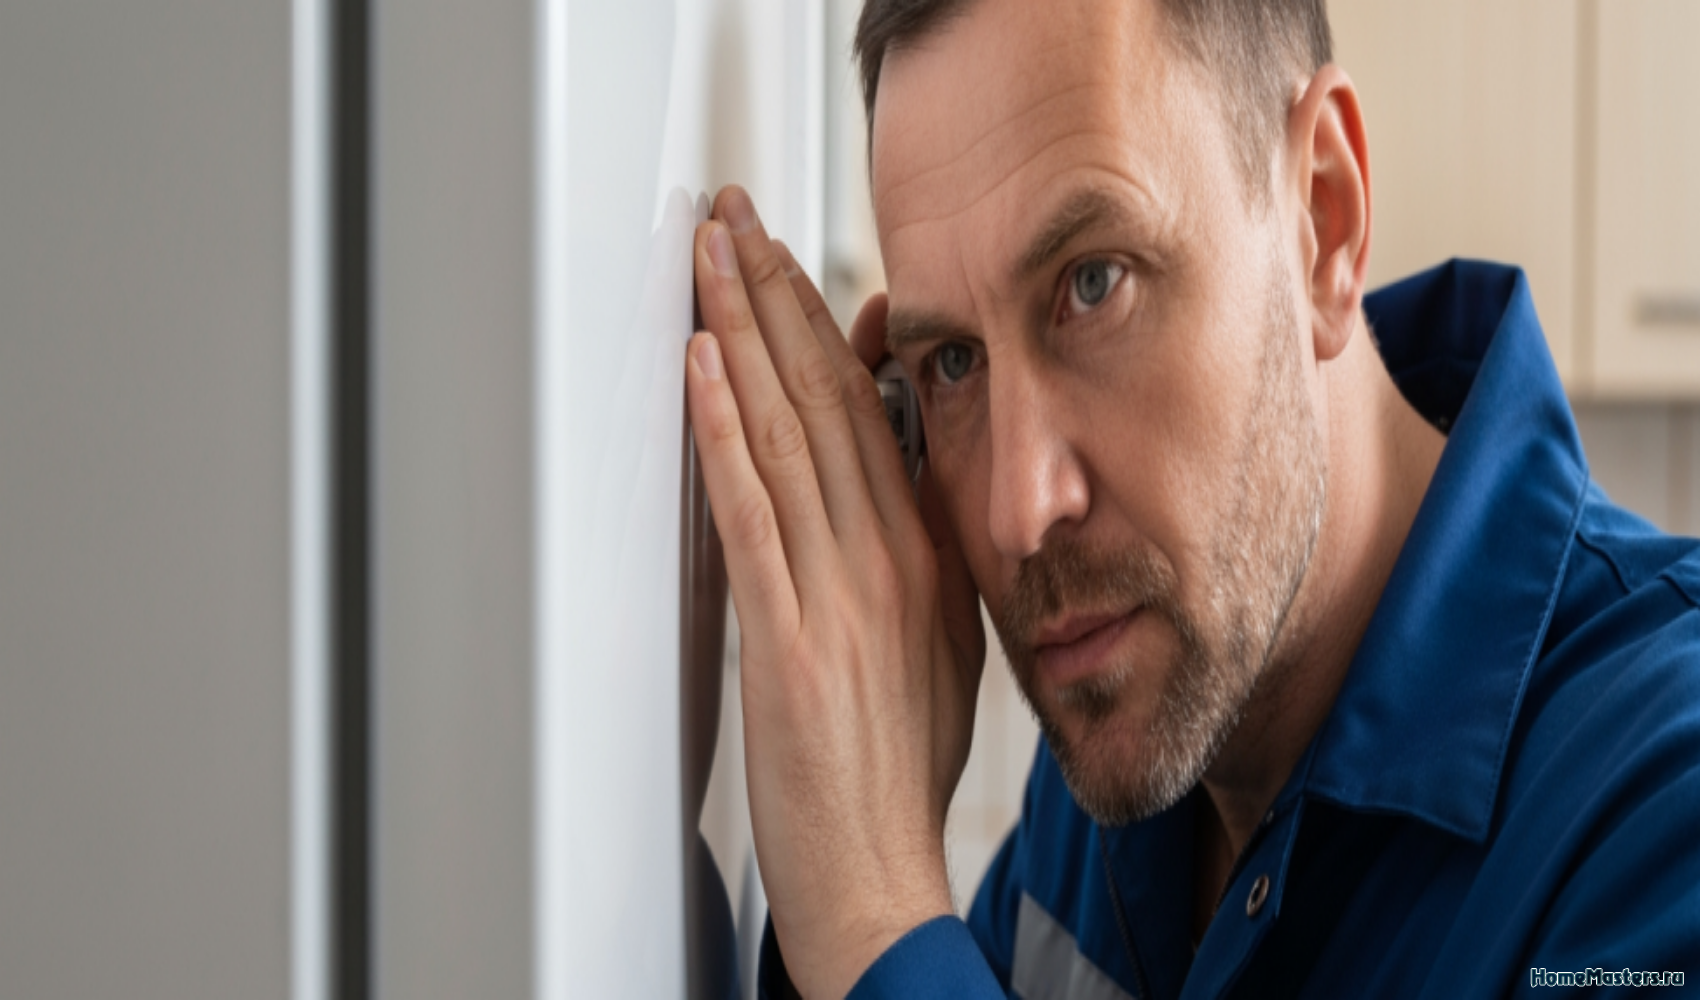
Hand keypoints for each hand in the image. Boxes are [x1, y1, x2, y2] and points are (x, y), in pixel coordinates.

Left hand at [685, 185, 985, 998]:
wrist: (880, 871)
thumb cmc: (897, 768)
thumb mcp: (938, 642)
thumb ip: (916, 551)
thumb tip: (890, 476)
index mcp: (923, 556)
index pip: (873, 412)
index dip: (826, 324)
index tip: (791, 260)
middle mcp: (887, 559)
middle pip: (828, 399)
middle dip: (776, 295)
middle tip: (736, 217)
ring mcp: (839, 595)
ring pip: (788, 436)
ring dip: (744, 335)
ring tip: (710, 257)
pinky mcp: (785, 640)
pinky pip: (753, 515)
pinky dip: (726, 434)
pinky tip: (707, 367)